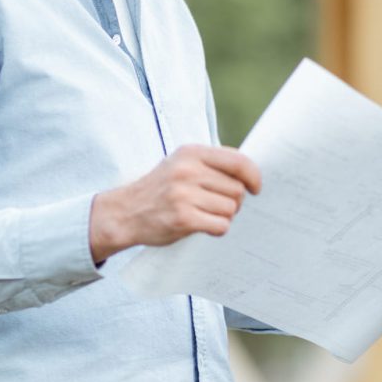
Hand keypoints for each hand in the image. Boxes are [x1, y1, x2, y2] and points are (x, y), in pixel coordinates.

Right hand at [89, 145, 261, 262]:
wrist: (125, 212)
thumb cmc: (161, 188)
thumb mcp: (182, 163)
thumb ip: (212, 164)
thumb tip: (251, 173)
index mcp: (191, 153)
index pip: (238, 161)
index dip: (254, 176)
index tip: (256, 188)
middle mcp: (188, 171)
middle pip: (237, 189)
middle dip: (234, 201)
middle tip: (217, 205)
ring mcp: (184, 195)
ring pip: (230, 209)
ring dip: (224, 216)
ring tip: (205, 214)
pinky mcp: (183, 218)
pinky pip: (221, 226)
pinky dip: (217, 229)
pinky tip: (203, 226)